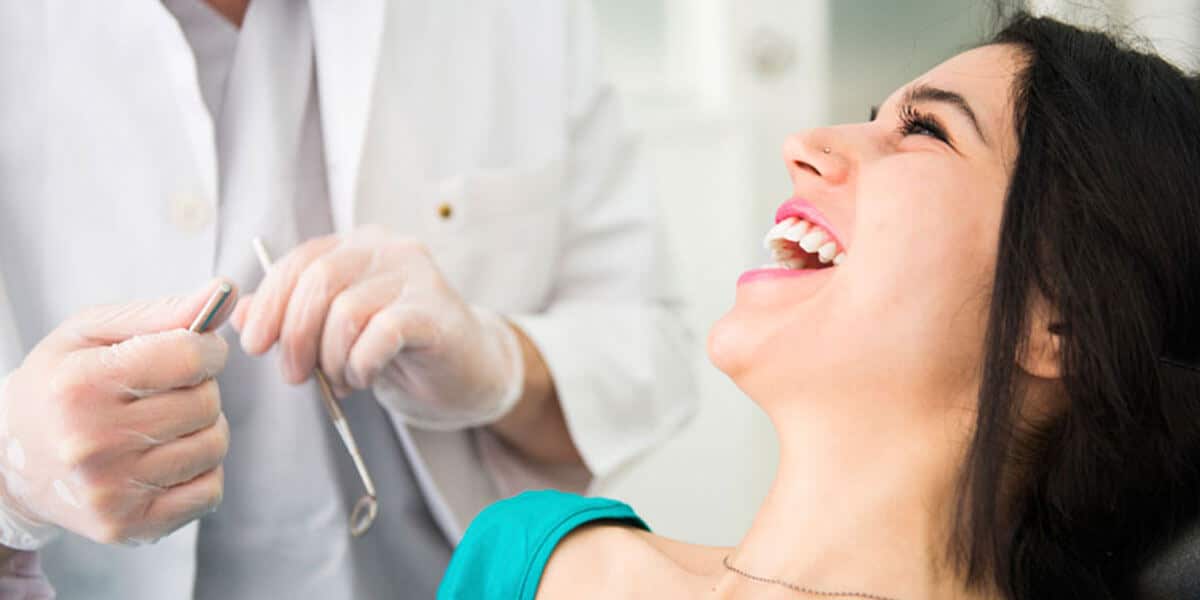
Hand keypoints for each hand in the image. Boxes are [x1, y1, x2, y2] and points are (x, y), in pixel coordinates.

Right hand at [0, 279, 235, 547]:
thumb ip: (164, 312)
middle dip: (200, 388)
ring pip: (214, 445)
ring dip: (203, 429)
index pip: (188, 356)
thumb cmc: (60, 388)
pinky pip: (209, 491)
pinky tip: (165, 459)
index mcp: (81, 385)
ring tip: (164, 425)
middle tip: (168, 392)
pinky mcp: (129, 526)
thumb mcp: (94, 333)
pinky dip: (201, 471)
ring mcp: (111, 490)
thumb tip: (224, 293)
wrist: (11, 464)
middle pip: (206, 402)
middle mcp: (92, 442)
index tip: (194, 352)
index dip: (206, 348)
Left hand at [233, 227, 522, 428]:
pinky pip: (380, 334)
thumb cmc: (399, 350)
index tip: (256, 345)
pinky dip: (362, 364)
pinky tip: (366, 376)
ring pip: (347, 312)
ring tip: (345, 379)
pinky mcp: (436, 312)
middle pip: (319, 282)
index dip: (270, 304)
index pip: (300, 261)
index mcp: (359, 245)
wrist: (468, 372)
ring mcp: (416, 277)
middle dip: (296, 337)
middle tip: (297, 377)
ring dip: (333, 358)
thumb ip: (293, 316)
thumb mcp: (337, 330)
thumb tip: (242, 315)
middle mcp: (388, 249)